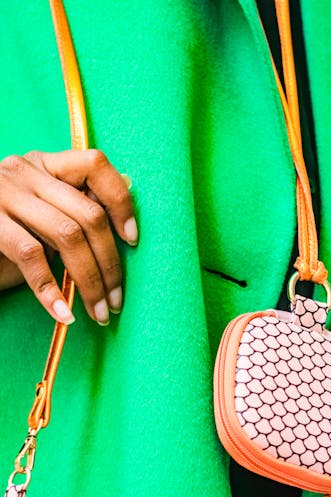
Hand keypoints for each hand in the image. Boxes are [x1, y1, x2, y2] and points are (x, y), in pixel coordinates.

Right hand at [0, 149, 136, 324]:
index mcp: (46, 165)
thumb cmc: (6, 233)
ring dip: (90, 282)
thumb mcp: (44, 214)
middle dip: (110, 264)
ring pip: (68, 236)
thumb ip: (78, 209)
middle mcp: (26, 172)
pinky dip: (51, 290)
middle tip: (116, 301)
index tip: (132, 241)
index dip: (121, 202)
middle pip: (88, 214)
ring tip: (99, 312)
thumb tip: (129, 214)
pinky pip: (31, 257)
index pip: (95, 164)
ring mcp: (5, 195)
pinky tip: (64, 314)